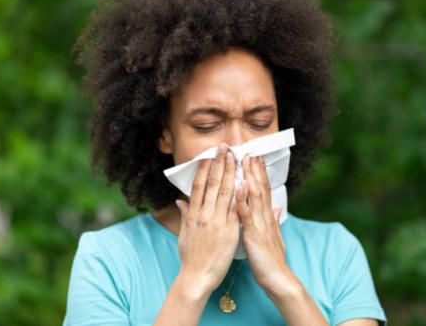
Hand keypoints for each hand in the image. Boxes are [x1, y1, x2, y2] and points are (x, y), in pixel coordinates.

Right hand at [174, 143, 240, 295]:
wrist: (197, 277)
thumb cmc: (190, 257)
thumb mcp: (183, 234)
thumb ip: (185, 215)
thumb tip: (180, 200)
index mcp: (193, 214)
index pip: (198, 185)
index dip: (205, 168)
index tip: (209, 154)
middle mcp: (204, 215)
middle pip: (212, 184)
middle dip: (219, 163)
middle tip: (225, 147)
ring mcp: (217, 222)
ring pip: (224, 192)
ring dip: (230, 173)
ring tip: (235, 157)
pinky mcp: (229, 231)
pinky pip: (235, 210)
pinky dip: (239, 196)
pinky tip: (244, 182)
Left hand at [236, 155, 295, 295]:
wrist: (277, 279)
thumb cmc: (272, 260)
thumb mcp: (274, 237)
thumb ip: (274, 220)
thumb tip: (277, 207)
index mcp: (267, 217)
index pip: (263, 190)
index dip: (259, 174)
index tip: (255, 158)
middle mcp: (265, 216)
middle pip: (260, 188)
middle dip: (255, 169)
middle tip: (250, 150)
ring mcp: (260, 224)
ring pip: (255, 196)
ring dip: (250, 177)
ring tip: (246, 160)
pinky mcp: (253, 234)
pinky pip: (247, 214)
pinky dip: (242, 200)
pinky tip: (239, 187)